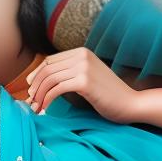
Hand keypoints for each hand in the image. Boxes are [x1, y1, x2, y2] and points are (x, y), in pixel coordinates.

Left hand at [24, 47, 138, 123]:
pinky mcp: (84, 81)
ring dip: (39, 94)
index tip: (30, 88)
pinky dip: (47, 99)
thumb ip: (72, 72)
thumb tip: (45, 80)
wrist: (131, 103)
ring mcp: (84, 67)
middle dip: (35, 86)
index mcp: (81, 52)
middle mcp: (82, 55)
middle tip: (30, 101)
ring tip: (36, 107)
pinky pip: (56, 89)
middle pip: (47, 69)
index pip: (50, 61)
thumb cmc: (109, 95)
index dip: (36, 75)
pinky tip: (45, 108)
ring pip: (49, 78)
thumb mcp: (89, 77)